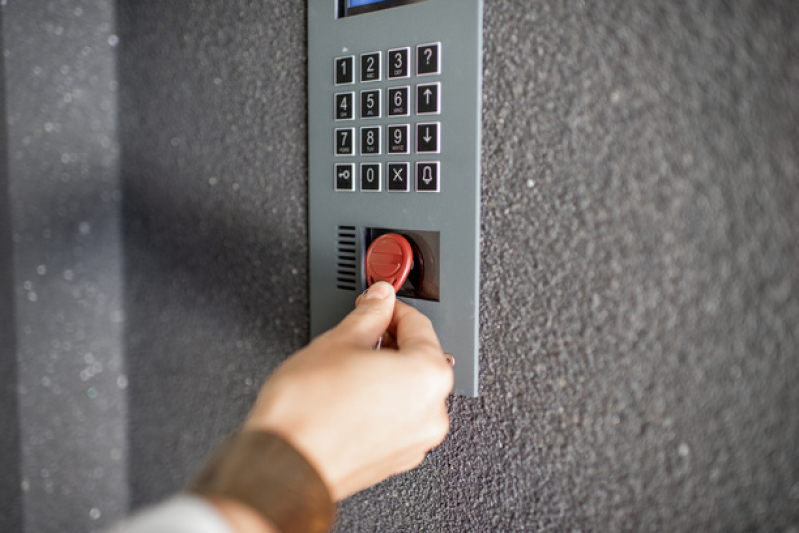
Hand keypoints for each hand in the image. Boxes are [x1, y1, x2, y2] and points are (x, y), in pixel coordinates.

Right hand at [244, 281, 453, 500]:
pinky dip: (381, 403)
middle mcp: (432, 412)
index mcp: (428, 377)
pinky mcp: (396, 460)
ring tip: (350, 366)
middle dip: (391, 342)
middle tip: (362, 331)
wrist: (284, 465)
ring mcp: (416, 441)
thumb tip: (379, 300)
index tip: (377, 303)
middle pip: (419, 360)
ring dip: (386, 373)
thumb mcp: (339, 341)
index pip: (419, 325)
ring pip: (408, 392)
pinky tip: (351, 395)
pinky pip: (397, 420)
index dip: (392, 308)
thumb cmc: (308, 411)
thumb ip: (368, 314)